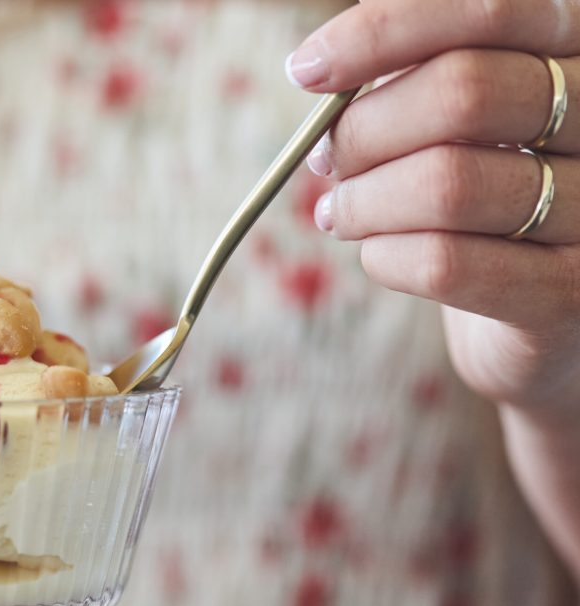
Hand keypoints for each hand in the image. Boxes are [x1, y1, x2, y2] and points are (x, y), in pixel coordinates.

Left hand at [287, 0, 579, 422]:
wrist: (540, 319)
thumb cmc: (487, 206)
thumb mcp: (460, 126)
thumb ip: (411, 83)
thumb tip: (322, 71)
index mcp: (577, 55)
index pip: (489, 8)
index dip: (383, 32)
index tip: (308, 69)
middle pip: (462, 95)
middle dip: (364, 131)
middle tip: (327, 161)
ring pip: (447, 185)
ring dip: (363, 203)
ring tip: (340, 214)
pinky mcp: (567, 293)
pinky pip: (446, 264)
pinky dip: (386, 258)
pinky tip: (378, 255)